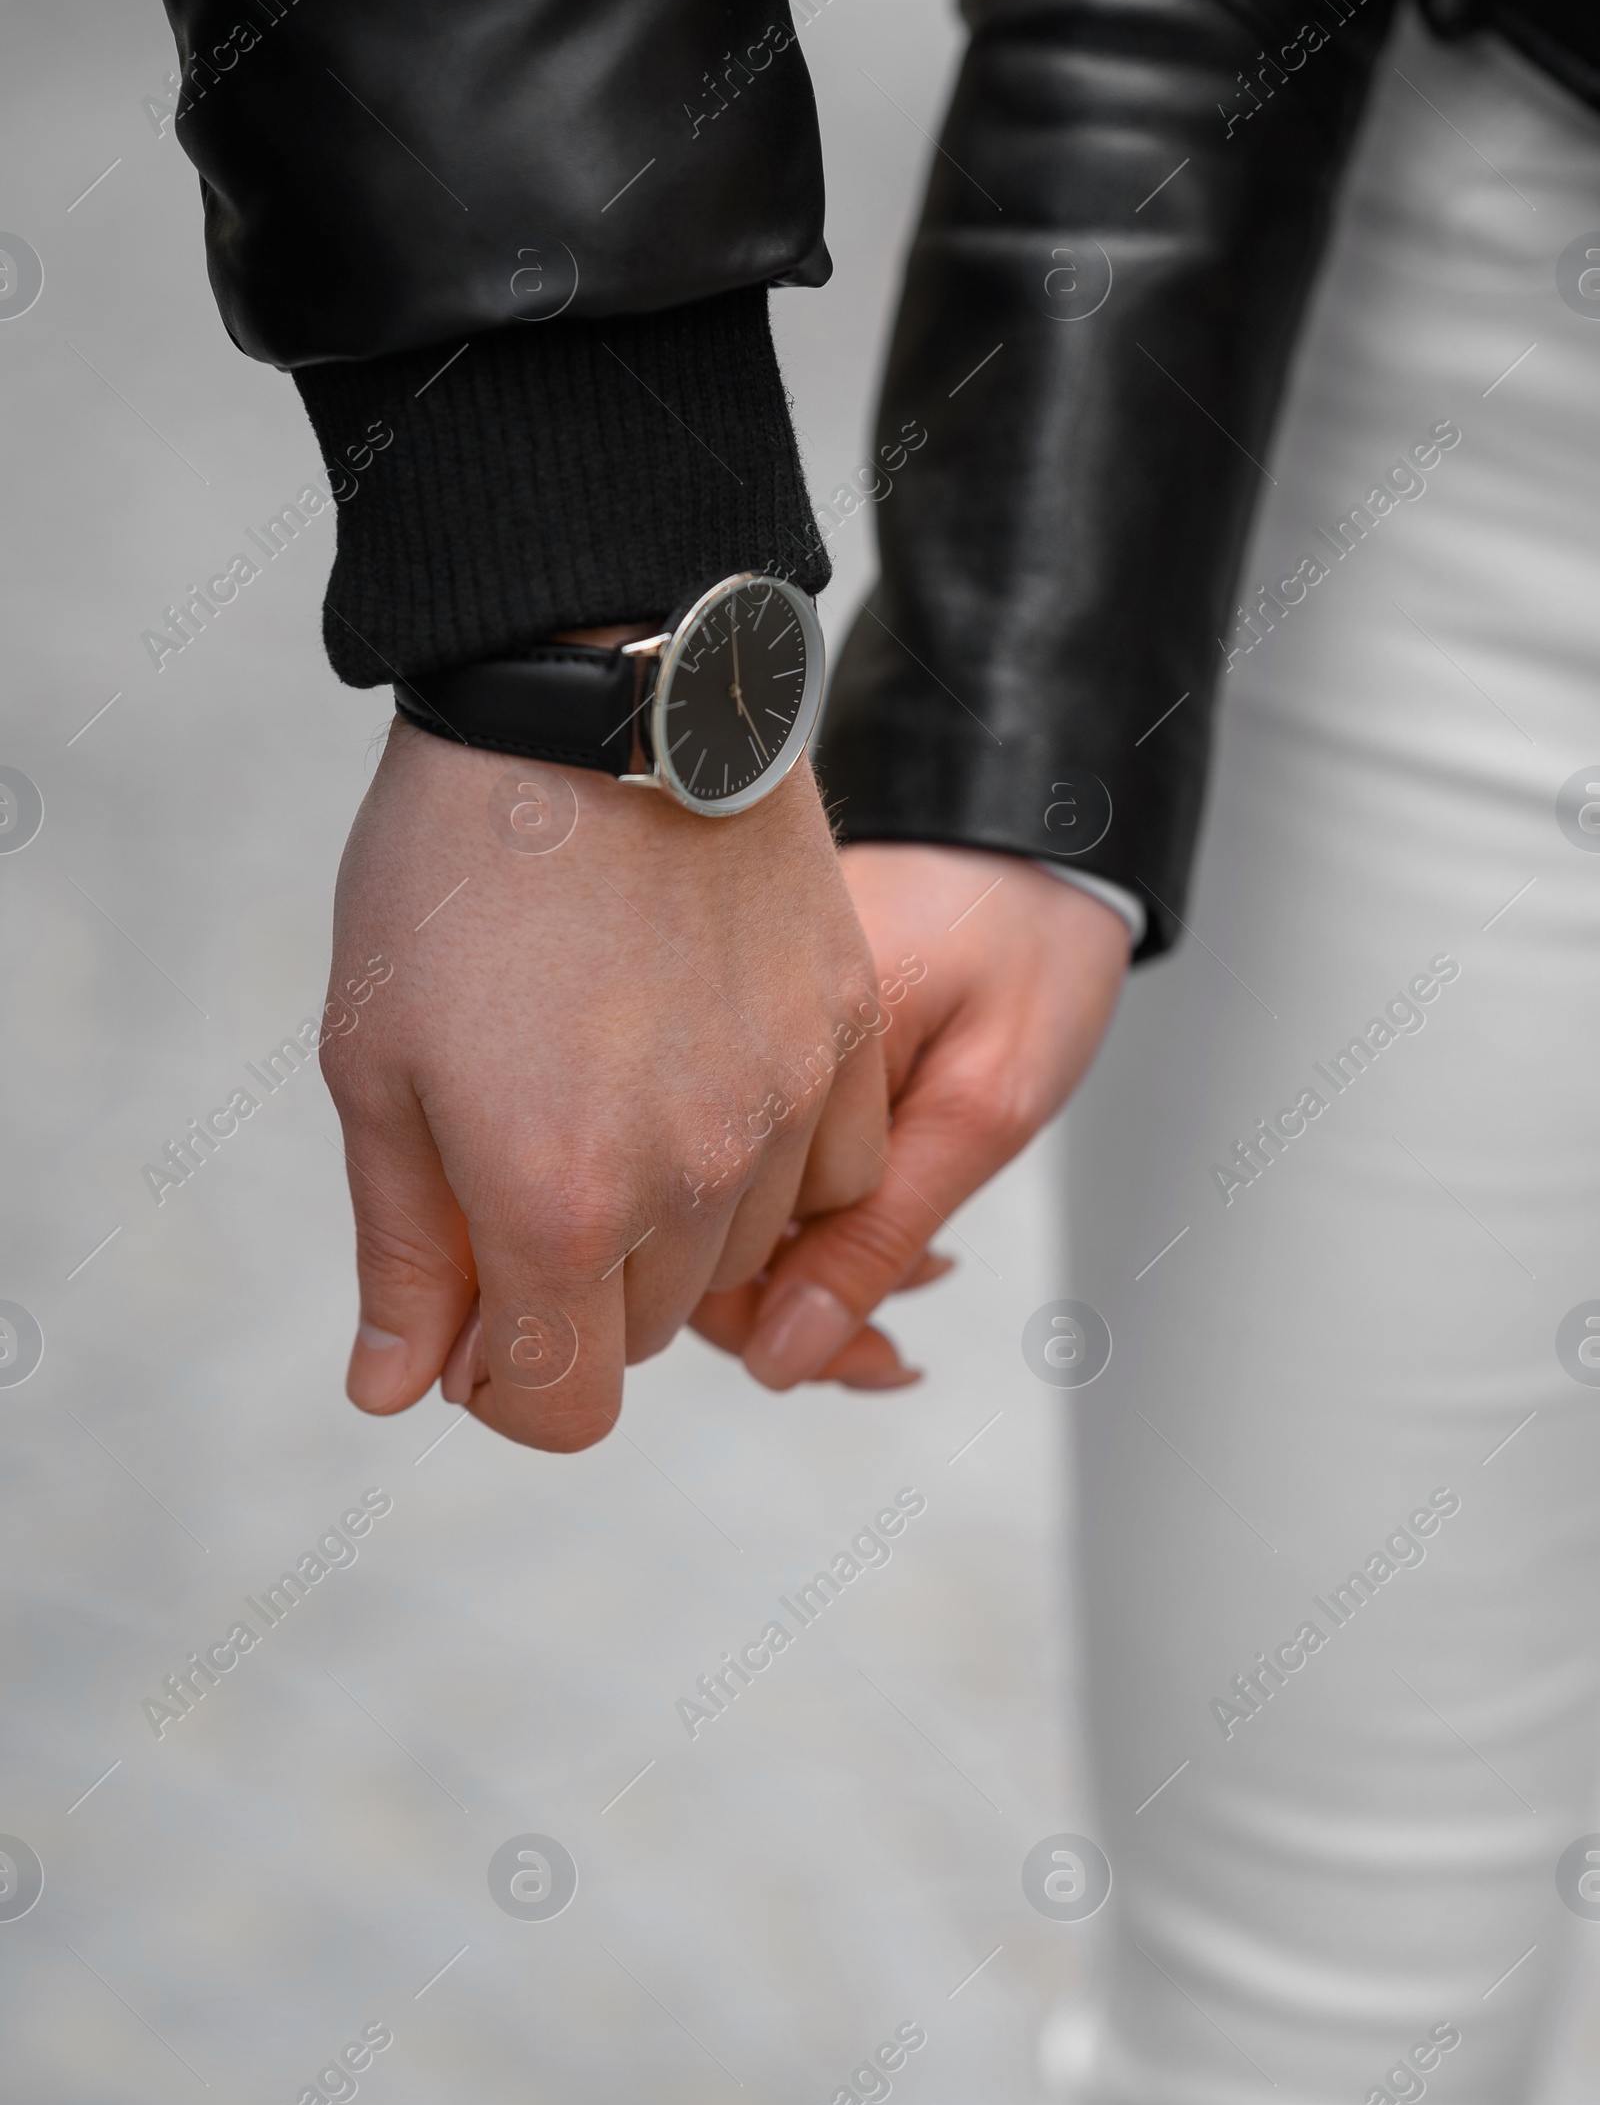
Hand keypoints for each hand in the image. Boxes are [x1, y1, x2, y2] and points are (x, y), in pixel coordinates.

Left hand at [322, 717, 887, 1450]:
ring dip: (674, 1230)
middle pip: (645, 1333)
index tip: (479, 1333)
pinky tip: (708, 1084)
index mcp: (556, 1202)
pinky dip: (772, 1170)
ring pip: (739, 1257)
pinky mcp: (844, 1036)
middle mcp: (690, 1181)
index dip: (509, 1393)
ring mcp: (783, 1109)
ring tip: (610, 1102)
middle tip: (523, 1178)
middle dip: (573, 1296)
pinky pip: (833, 1174)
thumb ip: (404, 1251)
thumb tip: (401, 1392)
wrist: (590, 697)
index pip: (563, 1407)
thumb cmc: (452, 874)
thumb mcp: (376, 1066)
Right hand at [690, 845, 1129, 1389]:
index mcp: (768, 1052)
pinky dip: (809, 1218)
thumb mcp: (983, 1108)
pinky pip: (742, 1161)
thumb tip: (782, 1358)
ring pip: (710, 1209)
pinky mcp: (747, 1052)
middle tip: (889, 1345)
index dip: (761, 1328)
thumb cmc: (1028, 941)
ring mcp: (726, 1050)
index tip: (865, 1358)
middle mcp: (721, 1049)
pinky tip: (886, 1232)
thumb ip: (877, 1236)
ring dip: (800, 1274)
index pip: (693, 1241)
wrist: (1034, 834)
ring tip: (908, 1283)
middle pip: (683, 1236)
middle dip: (786, 1313)